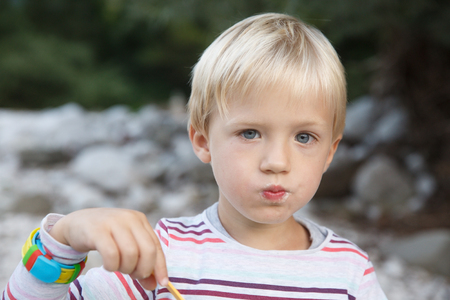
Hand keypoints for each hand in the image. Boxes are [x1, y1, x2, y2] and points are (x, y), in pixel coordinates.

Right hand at [49, 208, 167, 289]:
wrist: (77, 223)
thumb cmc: (106, 236)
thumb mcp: (126, 245)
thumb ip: (140, 262)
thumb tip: (153, 285)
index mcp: (140, 220)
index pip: (156, 246)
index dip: (160, 267)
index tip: (162, 283)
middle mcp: (130, 219)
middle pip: (147, 250)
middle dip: (143, 270)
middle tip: (133, 276)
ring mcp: (114, 222)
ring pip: (131, 254)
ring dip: (126, 268)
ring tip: (118, 267)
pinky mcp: (98, 230)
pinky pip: (112, 254)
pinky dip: (112, 266)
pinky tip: (108, 265)